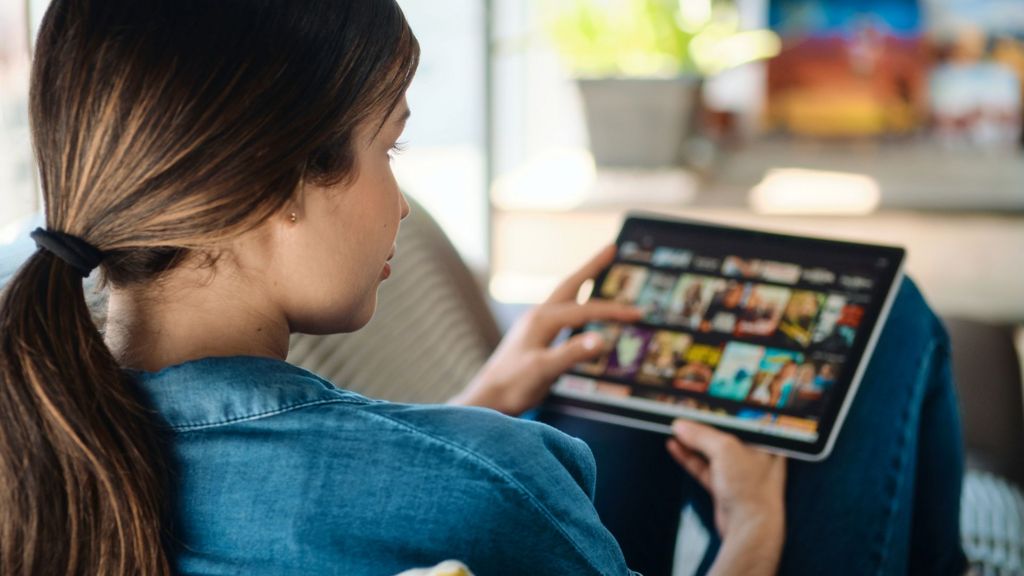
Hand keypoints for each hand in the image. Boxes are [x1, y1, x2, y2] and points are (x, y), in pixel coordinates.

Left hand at [451, 245, 641, 415]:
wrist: (487, 399)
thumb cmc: (513, 386)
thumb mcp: (544, 370)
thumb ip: (572, 354)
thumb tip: (603, 339)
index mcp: (542, 320)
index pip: (586, 310)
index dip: (613, 311)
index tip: (638, 313)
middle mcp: (538, 316)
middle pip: (571, 285)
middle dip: (592, 267)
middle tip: (612, 248)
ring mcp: (534, 325)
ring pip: (565, 296)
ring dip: (583, 282)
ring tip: (599, 270)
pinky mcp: (533, 337)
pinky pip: (561, 312)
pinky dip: (576, 304)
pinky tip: (580, 310)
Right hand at [667, 420, 786, 575]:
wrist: (751, 528)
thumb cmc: (751, 488)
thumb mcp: (725, 450)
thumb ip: (701, 435)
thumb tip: (680, 425)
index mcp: (764, 441)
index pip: (738, 418)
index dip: (718, 410)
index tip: (697, 403)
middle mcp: (753, 454)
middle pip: (722, 433)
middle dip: (701, 426)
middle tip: (681, 415)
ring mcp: (739, 471)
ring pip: (710, 451)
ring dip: (691, 442)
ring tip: (673, 429)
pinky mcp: (725, 487)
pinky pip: (703, 467)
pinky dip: (689, 457)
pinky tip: (674, 446)